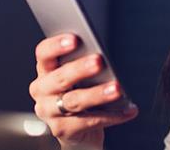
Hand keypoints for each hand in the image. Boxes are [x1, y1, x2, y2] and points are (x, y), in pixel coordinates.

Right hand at [29, 34, 138, 149]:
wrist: (79, 130)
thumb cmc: (80, 92)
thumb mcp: (79, 76)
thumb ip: (84, 63)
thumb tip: (104, 55)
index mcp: (45, 70)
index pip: (43, 53)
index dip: (56, 45)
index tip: (75, 39)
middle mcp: (42, 90)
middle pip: (60, 77)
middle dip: (80, 68)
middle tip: (99, 61)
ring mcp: (49, 112)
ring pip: (74, 101)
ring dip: (98, 94)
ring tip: (117, 88)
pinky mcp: (62, 129)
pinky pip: (89, 121)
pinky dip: (111, 115)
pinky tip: (127, 109)